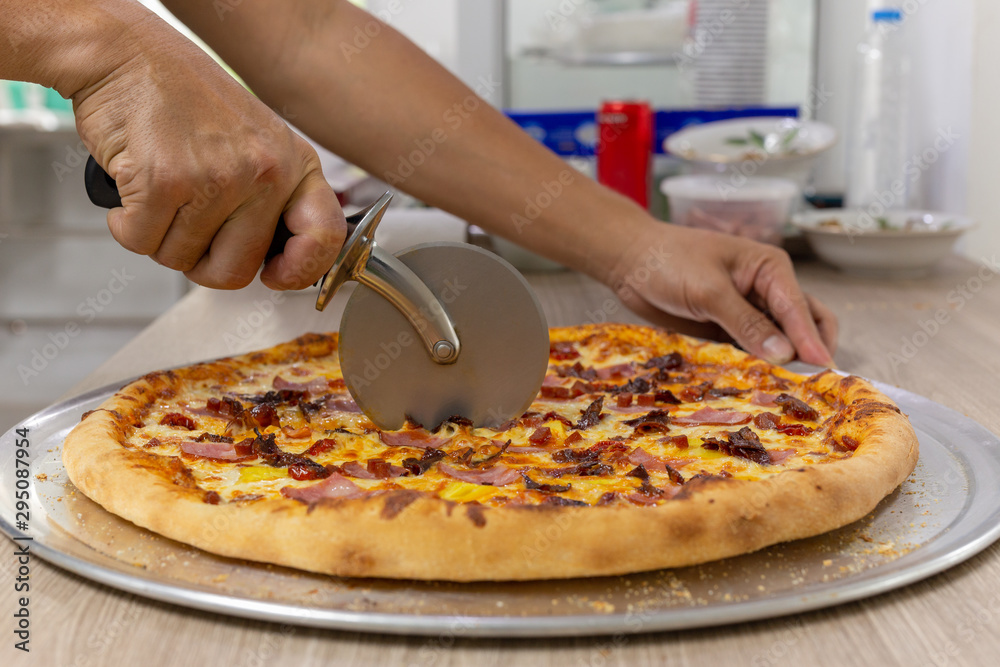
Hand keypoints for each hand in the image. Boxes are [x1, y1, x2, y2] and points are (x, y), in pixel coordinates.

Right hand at [71, 16, 344, 289]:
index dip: (300, 270)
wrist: (127, 55)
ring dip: (159, 237)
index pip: (324, 237)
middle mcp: (265, 173)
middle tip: (186, 226)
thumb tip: (276, 262)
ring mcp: (218, 178)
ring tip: (160, 192)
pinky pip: (141, 242)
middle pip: (235, 270)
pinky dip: (127, 225)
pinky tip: (134, 189)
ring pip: (182, 259)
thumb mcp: (257, 142)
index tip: (274, 275)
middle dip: (201, 261)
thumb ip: (274, 198)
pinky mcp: (165, 181)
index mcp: (294, 164)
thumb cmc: (186, 100)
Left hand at [609, 223, 837, 366]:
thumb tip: (784, 354)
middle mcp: (766, 289)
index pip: (800, 308)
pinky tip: (758, 385)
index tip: (822, 370)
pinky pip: (751, 350)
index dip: (812, 341)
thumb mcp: (709, 290)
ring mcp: (748, 311)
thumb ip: (745, 322)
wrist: (630, 262)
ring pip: (779, 341)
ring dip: (783, 362)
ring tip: (789, 391)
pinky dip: (758, 366)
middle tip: (809, 385)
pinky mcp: (727, 328)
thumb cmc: (669, 262)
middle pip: (803, 324)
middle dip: (808, 351)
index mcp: (770, 268)